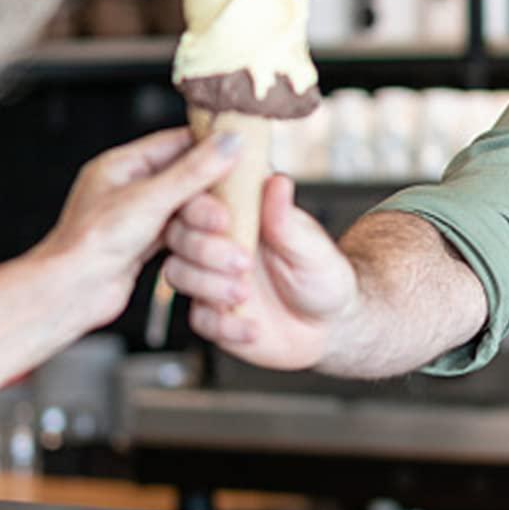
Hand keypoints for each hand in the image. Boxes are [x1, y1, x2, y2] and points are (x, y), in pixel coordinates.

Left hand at [35, 128, 242, 335]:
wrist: (70, 292)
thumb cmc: (92, 243)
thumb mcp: (151, 199)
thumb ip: (194, 171)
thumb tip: (230, 142)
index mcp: (122, 165)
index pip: (177, 143)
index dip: (211, 147)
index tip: (242, 152)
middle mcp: (129, 188)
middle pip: (186, 180)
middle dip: (214, 196)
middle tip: (237, 206)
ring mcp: (137, 217)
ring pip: (186, 210)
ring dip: (209, 223)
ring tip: (230, 233)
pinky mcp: (144, 244)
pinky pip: (181, 235)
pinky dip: (199, 240)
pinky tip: (216, 246)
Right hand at [163, 173, 357, 370]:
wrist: (330, 325)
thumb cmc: (322, 275)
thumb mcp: (311, 247)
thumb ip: (286, 220)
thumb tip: (278, 182)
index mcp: (238, 214)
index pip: (199, 198)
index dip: (201, 207)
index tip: (223, 220)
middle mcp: (217, 243)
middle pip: (177, 234)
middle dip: (203, 248)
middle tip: (242, 262)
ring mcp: (210, 278)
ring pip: (177, 273)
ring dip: (208, 284)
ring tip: (244, 293)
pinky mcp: (212, 314)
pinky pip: (199, 319)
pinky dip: (224, 325)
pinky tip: (252, 327)